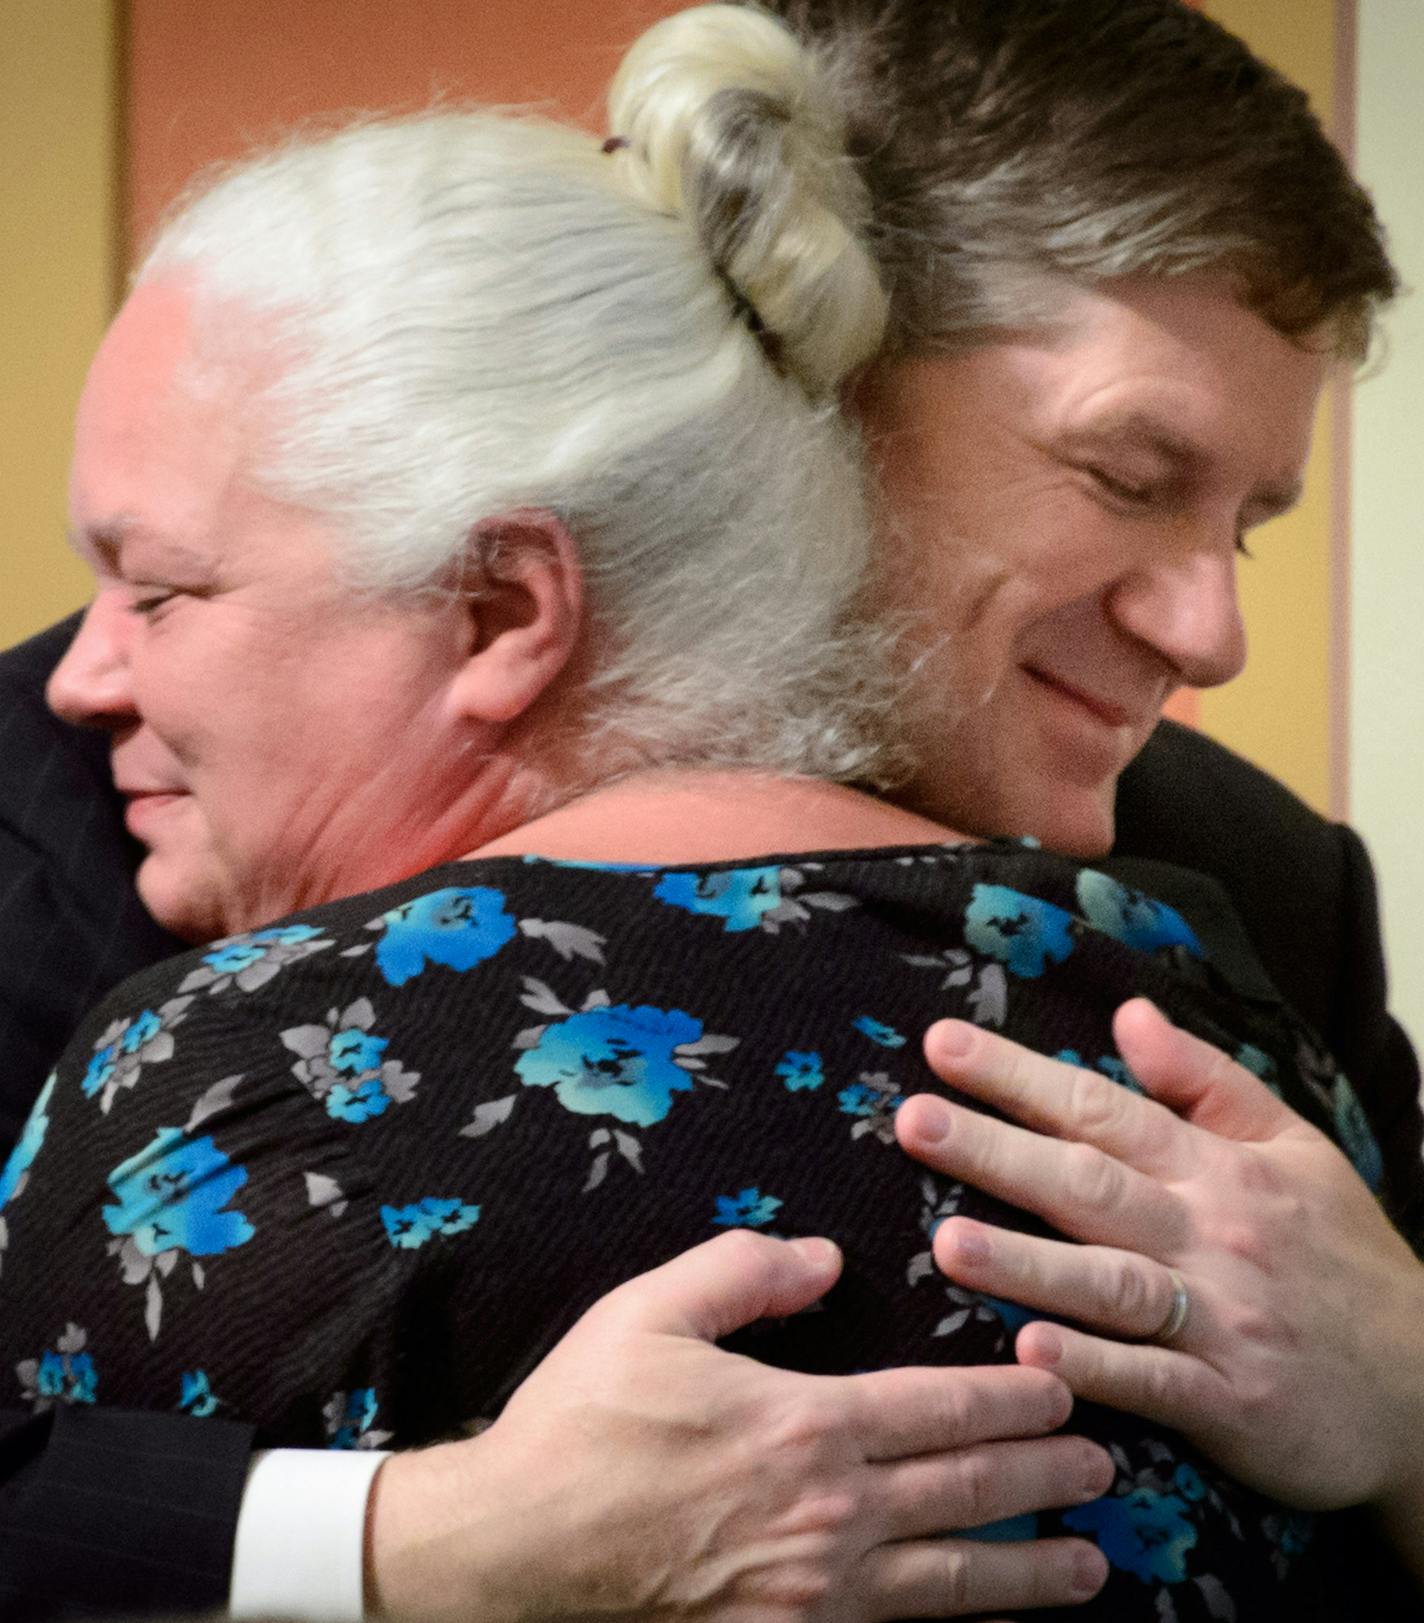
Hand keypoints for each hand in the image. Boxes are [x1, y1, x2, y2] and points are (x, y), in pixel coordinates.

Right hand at [367, 1229, 1111, 1621]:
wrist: (517, 1550)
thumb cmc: (583, 1421)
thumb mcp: (650, 1311)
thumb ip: (744, 1268)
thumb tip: (825, 1255)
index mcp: (806, 1424)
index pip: (939, 1406)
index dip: (1013, 1398)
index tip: (1065, 1388)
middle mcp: (830, 1515)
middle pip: (966, 1492)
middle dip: (1045, 1478)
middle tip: (1107, 1470)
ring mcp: (814, 1594)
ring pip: (951, 1583)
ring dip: (1027, 1571)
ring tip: (1090, 1567)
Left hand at [896, 1001, 1423, 1537]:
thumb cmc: (1344, 1257)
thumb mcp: (1294, 1146)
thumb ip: (1205, 1080)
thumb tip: (1127, 1013)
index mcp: (1217, 1167)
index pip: (1102, 1110)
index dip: (1019, 1078)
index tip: (942, 1045)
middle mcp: (1210, 1234)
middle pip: (1089, 1185)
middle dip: (996, 1152)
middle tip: (913, 1120)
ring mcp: (1220, 1320)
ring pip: (1112, 1283)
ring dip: (1028, 1263)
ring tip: (946, 1242)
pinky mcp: (1229, 1403)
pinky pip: (1152, 1382)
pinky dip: (1094, 1366)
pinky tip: (1029, 1351)